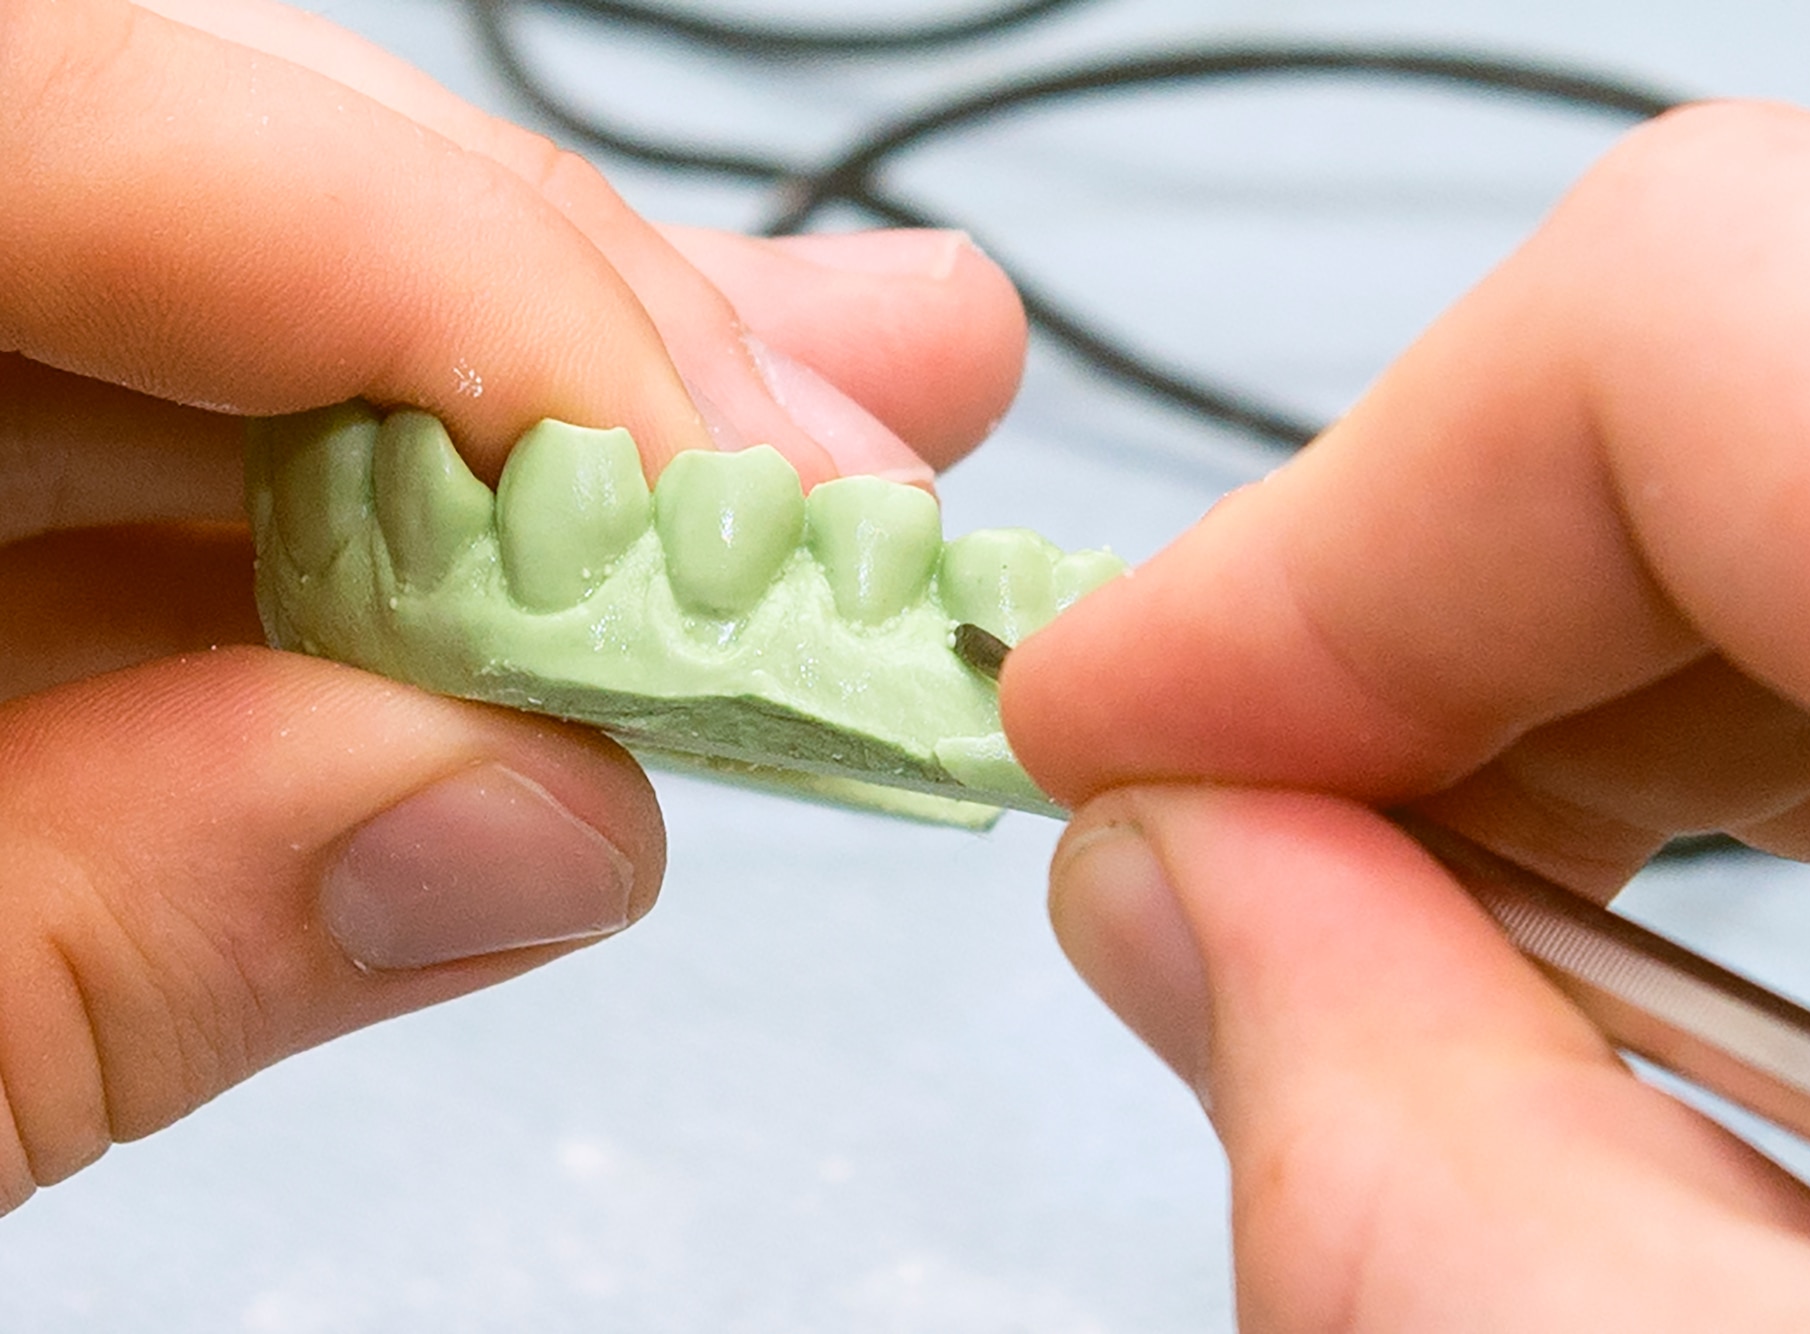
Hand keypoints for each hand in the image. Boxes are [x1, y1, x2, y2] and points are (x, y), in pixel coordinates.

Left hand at [0, 0, 1024, 1210]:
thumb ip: (92, 944)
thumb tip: (519, 819)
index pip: (52, 115)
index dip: (441, 262)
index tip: (731, 472)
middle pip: (209, 185)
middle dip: (570, 318)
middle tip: (851, 437)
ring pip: (247, 320)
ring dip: (570, 417)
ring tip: (845, 465)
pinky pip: (192, 487)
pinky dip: (427, 553)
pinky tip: (634, 587)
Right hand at [1006, 101, 1809, 1329]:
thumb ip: (1443, 1196)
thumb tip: (1193, 896)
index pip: (1706, 324)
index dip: (1326, 525)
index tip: (1115, 715)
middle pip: (1783, 366)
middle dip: (1433, 616)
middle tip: (1238, 834)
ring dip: (1599, 688)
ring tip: (1432, 916)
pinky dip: (1797, 736)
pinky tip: (1679, 920)